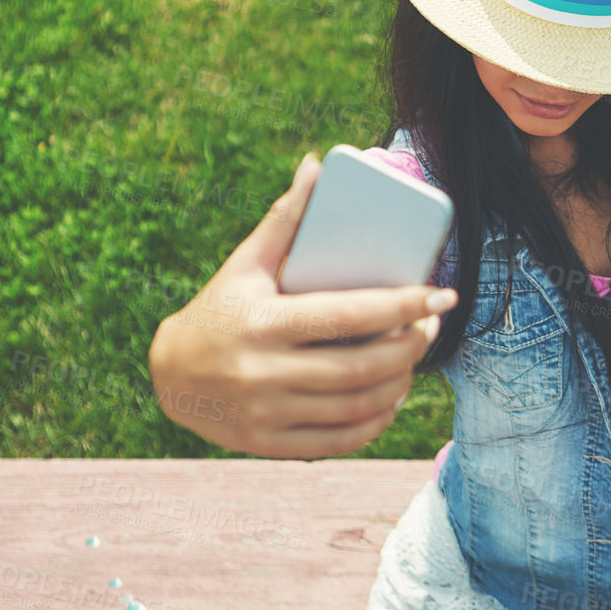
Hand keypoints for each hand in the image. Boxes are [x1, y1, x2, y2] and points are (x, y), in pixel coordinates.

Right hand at [148, 151, 458, 458]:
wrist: (169, 374)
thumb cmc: (221, 307)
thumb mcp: (246, 263)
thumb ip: (285, 218)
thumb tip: (317, 165)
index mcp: (264, 323)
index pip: (348, 316)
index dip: (402, 305)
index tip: (441, 293)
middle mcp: (264, 373)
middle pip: (361, 368)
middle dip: (411, 347)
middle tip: (431, 326)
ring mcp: (267, 414)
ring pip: (356, 407)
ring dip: (400, 384)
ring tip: (415, 357)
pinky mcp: (269, 444)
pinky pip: (338, 441)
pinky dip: (375, 422)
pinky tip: (391, 398)